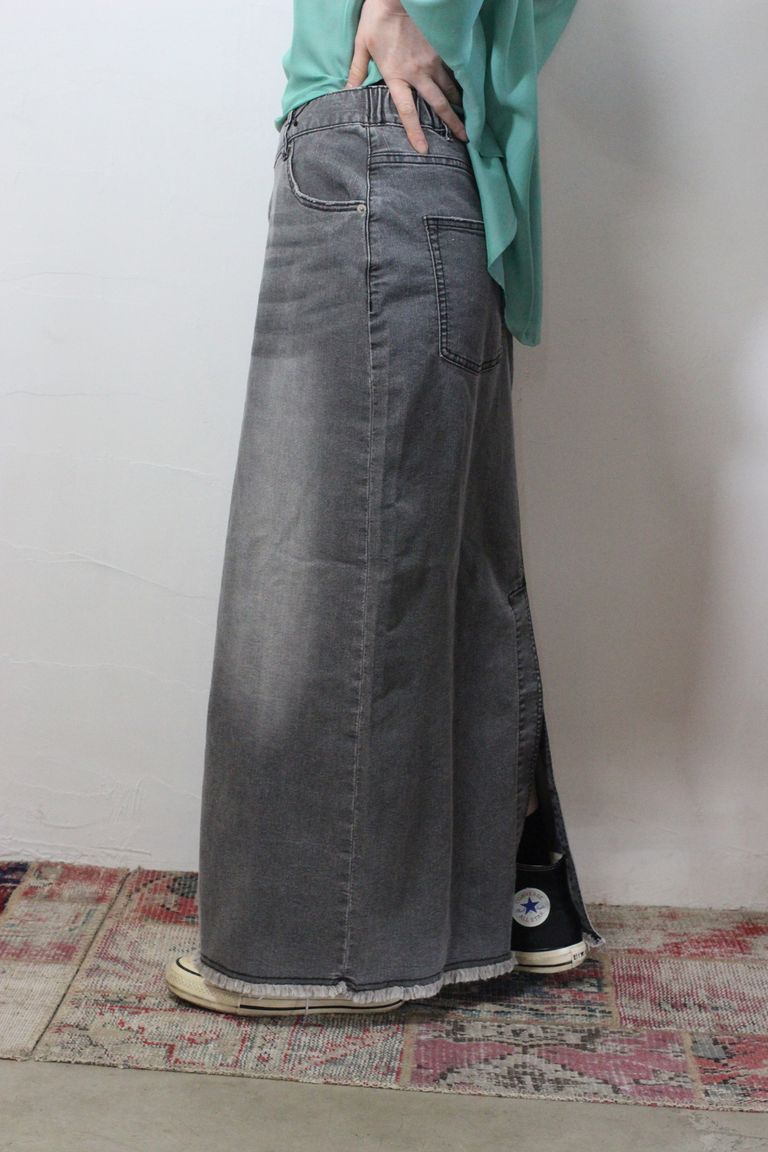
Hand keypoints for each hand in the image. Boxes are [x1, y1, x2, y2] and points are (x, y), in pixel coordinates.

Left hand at [344, 0, 467, 153]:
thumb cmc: (376, 19)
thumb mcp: (362, 45)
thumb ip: (357, 70)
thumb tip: (346, 90)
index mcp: (396, 76)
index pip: (407, 111)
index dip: (415, 132)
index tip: (424, 149)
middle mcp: (417, 72)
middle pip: (438, 103)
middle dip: (452, 122)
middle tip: (465, 136)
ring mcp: (432, 60)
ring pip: (449, 87)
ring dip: (458, 102)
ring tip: (467, 114)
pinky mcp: (441, 47)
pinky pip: (453, 69)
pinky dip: (459, 80)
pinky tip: (466, 89)